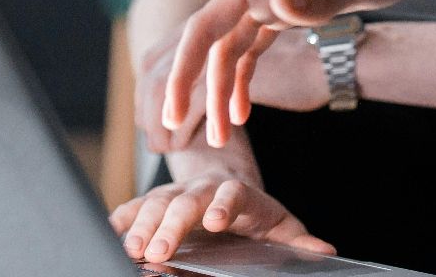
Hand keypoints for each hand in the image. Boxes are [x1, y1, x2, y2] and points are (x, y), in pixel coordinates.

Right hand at [103, 0, 435, 145]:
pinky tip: (238, 117)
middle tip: (168, 123)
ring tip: (214, 138)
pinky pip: (246, 50)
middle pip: (205, 28)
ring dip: (214, 91)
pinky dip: (239, 83)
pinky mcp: (281, 10)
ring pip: (223, 47)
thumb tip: (279, 11)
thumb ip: (324, 0)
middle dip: (185, 76)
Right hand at [109, 174, 333, 262]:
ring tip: (133, 248)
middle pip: (187, 201)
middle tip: (161, 250)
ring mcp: (178, 192)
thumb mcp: (281, 228)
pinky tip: (111, 229)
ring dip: (143, 225)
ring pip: (158, 202)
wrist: (227, 184)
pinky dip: (124, 216)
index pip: (233, 195)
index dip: (224, 205)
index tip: (215, 222)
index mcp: (239, 193)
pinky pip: (137, 205)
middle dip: (172, 225)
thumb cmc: (256, 214)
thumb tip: (325, 251)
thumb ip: (299, 241)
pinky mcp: (157, 200)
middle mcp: (205, 188)